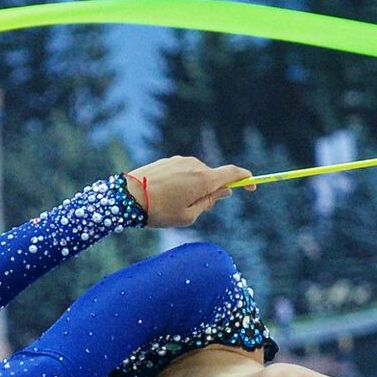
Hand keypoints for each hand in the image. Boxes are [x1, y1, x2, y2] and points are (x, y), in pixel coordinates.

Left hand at [126, 156, 254, 227]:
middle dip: (211, 192)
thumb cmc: (158, 211)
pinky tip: (163, 196)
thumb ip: (209, 202)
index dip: (246, 179)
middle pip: (213, 177)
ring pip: (196, 175)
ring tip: (171, 204)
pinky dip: (180, 183)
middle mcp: (195, 165)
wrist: (126, 197)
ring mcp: (180, 161)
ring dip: (193, 188)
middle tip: (194, 210)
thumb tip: (223, 191)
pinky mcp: (167, 161)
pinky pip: (182, 172)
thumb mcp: (188, 216)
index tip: (251, 187)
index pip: (233, 173)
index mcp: (204, 179)